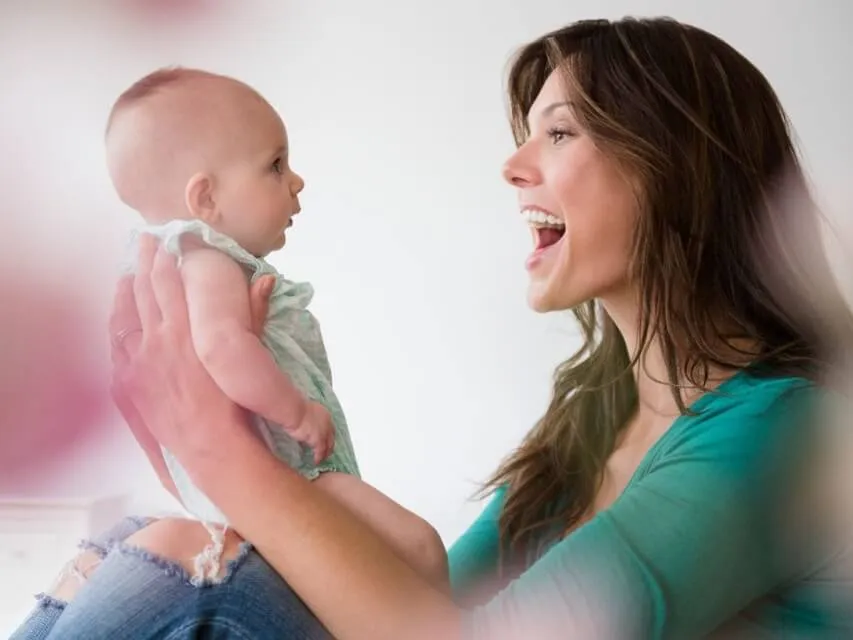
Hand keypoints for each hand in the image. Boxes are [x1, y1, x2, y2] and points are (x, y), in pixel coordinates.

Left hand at [109, 235, 275, 487]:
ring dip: (127, 285)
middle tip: (146, 239)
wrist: (213, 450)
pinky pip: (115, 341)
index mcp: (187, 330)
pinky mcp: (126, 382)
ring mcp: (137, 361)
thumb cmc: (237, 406)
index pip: (170, 281)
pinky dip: (117, 319)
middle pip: (144, 288)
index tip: (168, 239)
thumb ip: (254, 315)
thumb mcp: (249, 357)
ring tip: (130, 267)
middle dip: (144, 261)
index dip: (167, 256)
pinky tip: (119, 309)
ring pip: (125, 312)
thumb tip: (263, 280)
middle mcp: (157, 339)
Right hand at [288, 400, 335, 464]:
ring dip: (325, 453)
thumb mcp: (304, 411)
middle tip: (327, 452)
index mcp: (323, 414)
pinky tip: (316, 461)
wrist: (294, 411)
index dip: (328, 434)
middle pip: (331, 436)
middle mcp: (327, 422)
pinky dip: (319, 457)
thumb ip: (307, 418)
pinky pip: (320, 451)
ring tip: (323, 459)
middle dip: (330, 444)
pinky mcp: (318, 440)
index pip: (329, 426)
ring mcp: (324, 431)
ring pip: (328, 445)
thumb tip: (303, 422)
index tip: (326, 439)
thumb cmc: (295, 408)